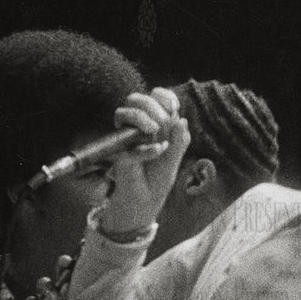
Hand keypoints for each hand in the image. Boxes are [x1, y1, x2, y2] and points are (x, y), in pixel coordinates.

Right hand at [101, 88, 190, 236]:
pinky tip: (159, 151)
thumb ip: (180, 141)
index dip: (163, 96)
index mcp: (153, 124)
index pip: (154, 97)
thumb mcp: (174, 160)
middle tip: (161, 125)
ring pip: (124, 113)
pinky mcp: (119, 155)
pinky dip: (146, 149)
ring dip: (141, 119)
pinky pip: (129, 146)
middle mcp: (137, 127)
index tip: (173, 106)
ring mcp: (126, 139)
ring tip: (155, 134)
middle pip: (137, 100)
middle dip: (151, 108)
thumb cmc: (157, 180)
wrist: (143, 203)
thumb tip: (181, 119)